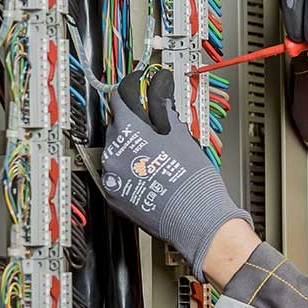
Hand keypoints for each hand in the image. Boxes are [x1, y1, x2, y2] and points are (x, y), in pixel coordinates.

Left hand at [101, 68, 252, 275]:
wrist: (196, 217)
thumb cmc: (192, 180)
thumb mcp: (181, 134)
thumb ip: (163, 108)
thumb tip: (160, 90)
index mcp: (128, 130)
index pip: (120, 96)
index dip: (133, 90)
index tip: (139, 90)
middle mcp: (114, 151)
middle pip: (117, 125)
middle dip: (134, 125)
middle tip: (155, 133)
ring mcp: (111, 174)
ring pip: (116, 151)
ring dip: (131, 150)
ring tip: (155, 160)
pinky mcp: (113, 194)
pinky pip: (116, 174)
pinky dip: (129, 172)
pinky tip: (149, 176)